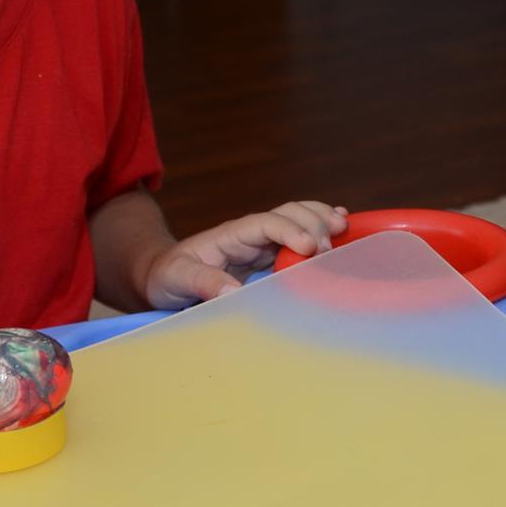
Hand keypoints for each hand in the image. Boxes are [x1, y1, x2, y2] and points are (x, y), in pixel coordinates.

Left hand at [140, 201, 346, 307]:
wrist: (162, 276)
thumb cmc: (167, 276)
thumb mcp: (177, 279)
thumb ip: (203, 283)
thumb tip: (234, 293)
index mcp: (231, 234)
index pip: (265, 223)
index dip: (289, 230)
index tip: (308, 248)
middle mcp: (251, 233)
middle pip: (288, 213)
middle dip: (312, 223)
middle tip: (329, 247)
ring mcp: (262, 242)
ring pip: (298, 218)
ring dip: (321, 219)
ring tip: (343, 226)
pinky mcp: (269, 254)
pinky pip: (299, 235)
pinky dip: (321, 227)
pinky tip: (342, 223)